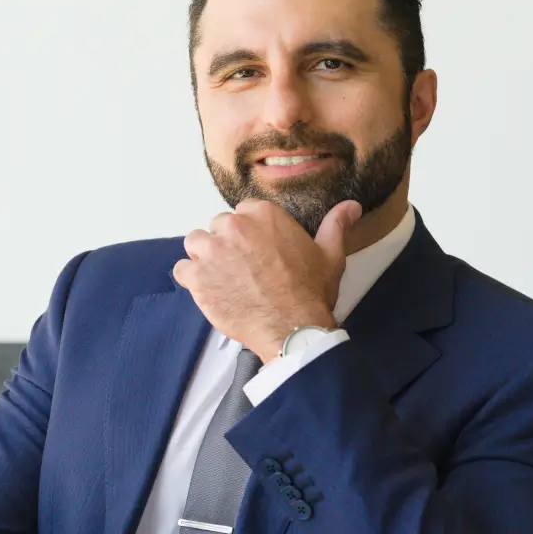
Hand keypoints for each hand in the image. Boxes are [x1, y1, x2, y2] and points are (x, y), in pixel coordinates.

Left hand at [173, 199, 362, 362]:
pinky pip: (182, 270)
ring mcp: (213, 251)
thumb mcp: (330, 254)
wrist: (291, 327)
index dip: (247, 232)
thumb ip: (336, 225)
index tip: (256, 250)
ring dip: (203, 257)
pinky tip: (207, 290)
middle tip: (240, 268)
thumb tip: (350, 207)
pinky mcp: (198, 277)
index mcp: (262, 215)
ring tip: (220, 276)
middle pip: (218, 227)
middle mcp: (234, 227)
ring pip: (196, 244)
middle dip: (226, 244)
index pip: (242, 212)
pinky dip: (190, 279)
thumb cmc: (309, 292)